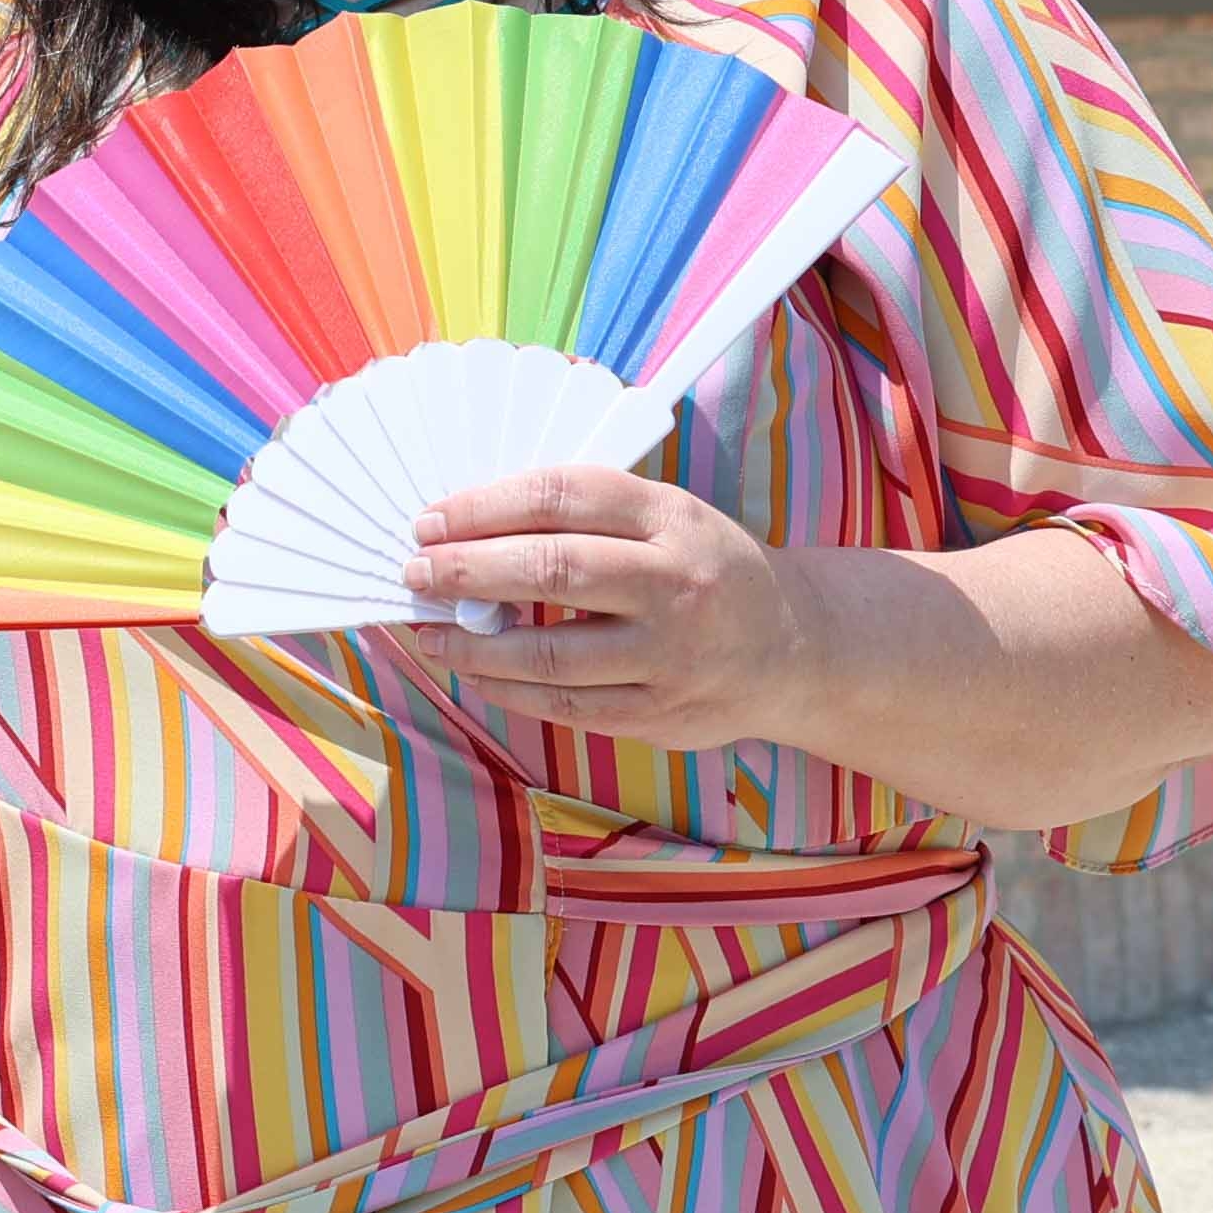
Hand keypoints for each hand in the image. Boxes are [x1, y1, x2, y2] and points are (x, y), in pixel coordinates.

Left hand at [405, 467, 828, 751]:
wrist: (796, 648)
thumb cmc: (704, 568)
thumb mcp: (666, 517)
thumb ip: (585, 516)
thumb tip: (470, 525)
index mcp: (673, 519)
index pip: (564, 496)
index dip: (486, 506)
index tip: (431, 519)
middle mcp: (676, 586)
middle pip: (554, 570)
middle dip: (468, 570)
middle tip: (415, 571)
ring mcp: (671, 658)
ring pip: (552, 654)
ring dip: (474, 644)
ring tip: (429, 631)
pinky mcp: (662, 716)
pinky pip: (568, 708)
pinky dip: (509, 690)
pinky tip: (475, 671)